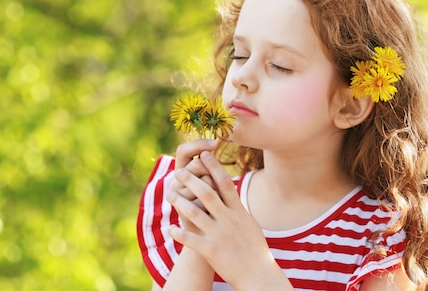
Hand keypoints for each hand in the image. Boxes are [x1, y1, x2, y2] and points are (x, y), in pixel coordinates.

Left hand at [166, 152, 286, 290]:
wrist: (259, 275)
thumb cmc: (255, 249)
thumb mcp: (249, 223)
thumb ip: (237, 207)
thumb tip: (230, 192)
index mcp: (238, 211)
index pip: (225, 183)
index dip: (214, 166)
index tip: (204, 154)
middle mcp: (228, 219)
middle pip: (207, 193)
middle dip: (191, 180)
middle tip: (178, 171)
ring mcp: (219, 234)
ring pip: (195, 213)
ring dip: (179, 202)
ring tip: (168, 193)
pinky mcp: (211, 250)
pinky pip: (190, 239)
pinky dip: (179, 232)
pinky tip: (170, 227)